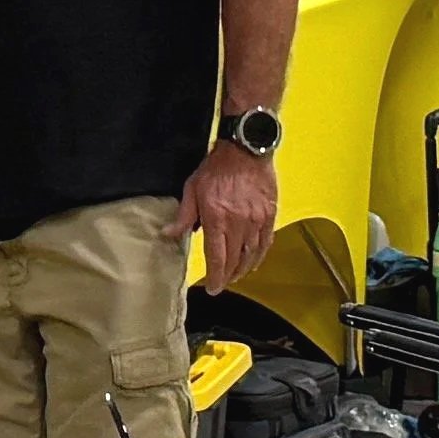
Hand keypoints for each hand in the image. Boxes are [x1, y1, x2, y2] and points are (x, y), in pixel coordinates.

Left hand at [169, 139, 277, 294]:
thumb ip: (183, 215)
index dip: (215, 277)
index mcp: (217, 218)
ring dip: (244, 269)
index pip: (217, 258)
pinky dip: (260, 255)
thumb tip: (169, 234)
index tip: (212, 288)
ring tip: (236, 275)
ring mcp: (256, 220)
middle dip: (228, 276)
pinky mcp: (269, 214)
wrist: (245, 149)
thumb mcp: (193, 188)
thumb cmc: (217, 166)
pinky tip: (254, 260)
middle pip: (235, 260)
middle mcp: (239, 223)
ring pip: (252, 255)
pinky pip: (266, 242)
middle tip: (222, 283)